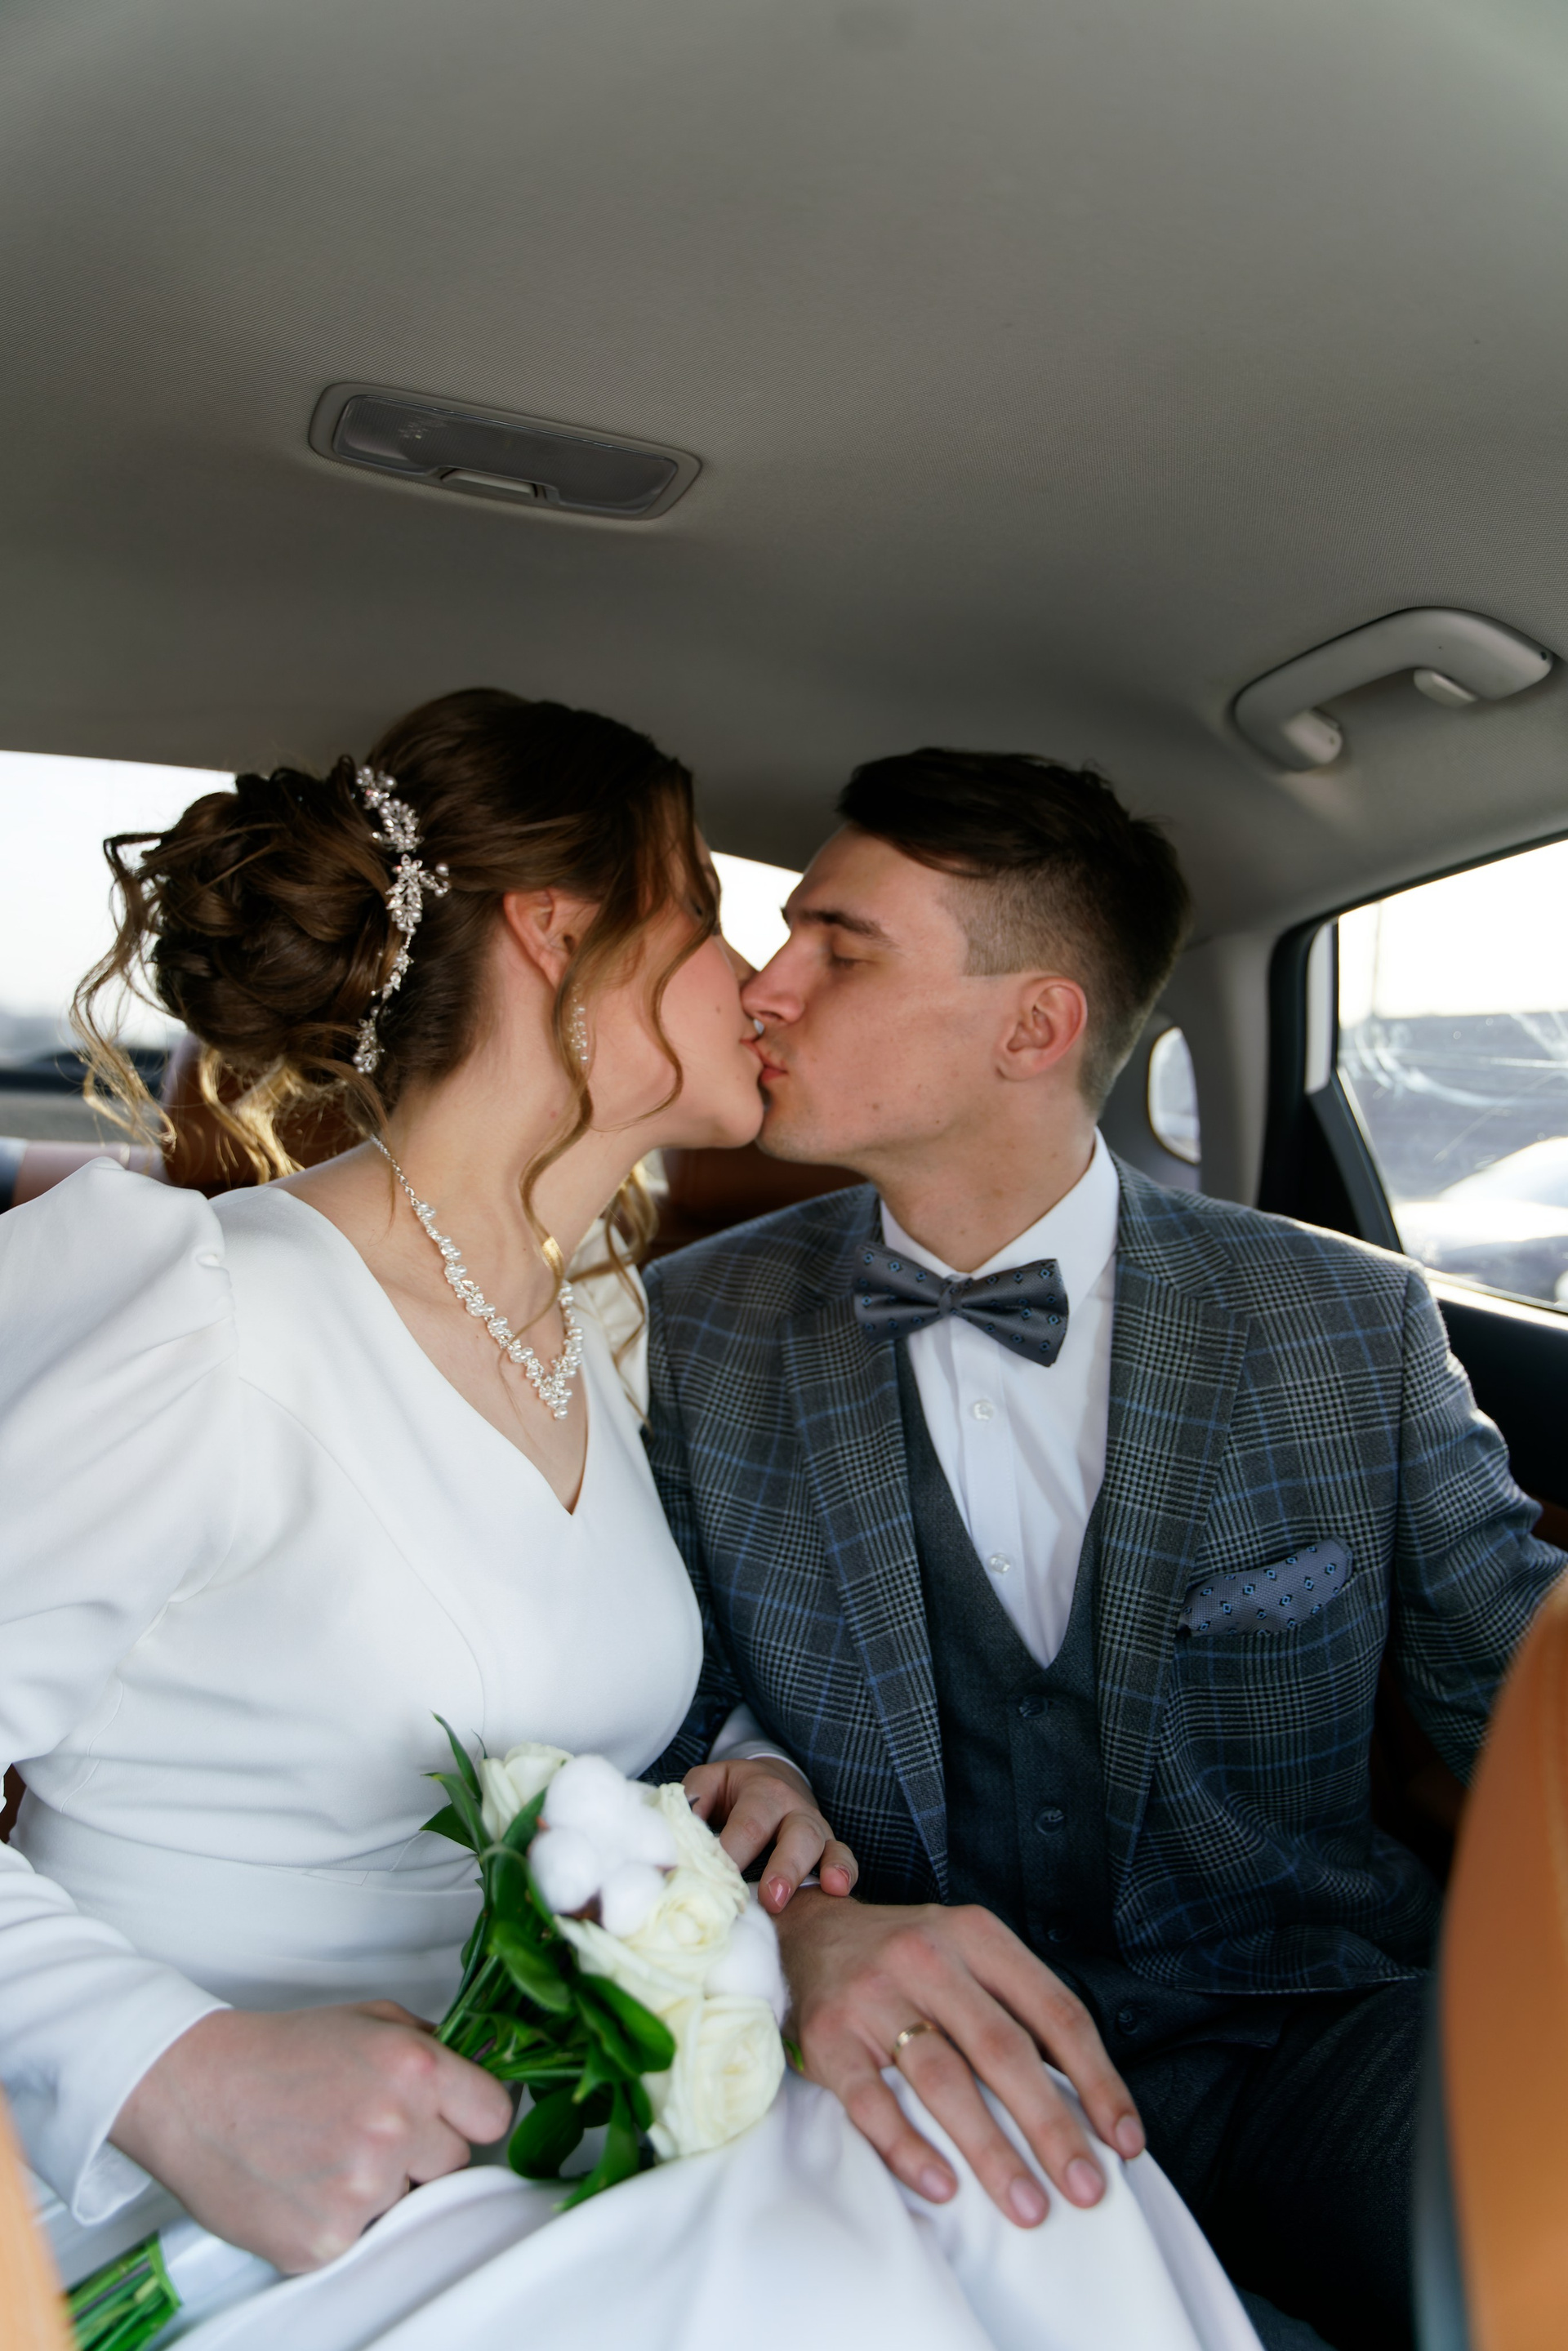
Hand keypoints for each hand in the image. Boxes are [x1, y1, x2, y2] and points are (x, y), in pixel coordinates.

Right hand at [109, 2002, 511, 2270]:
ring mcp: (359, 2190)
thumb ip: (432, 2046)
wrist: (192, 2091)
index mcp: (413, 2068)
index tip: (455, 2116)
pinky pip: (363, 2235)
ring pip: (408, 2200)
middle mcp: (393, 2129)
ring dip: (380, 2184)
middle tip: (366, 2126)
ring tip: (326, 2150)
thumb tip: (479, 2075)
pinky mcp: (325, 2240)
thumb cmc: (277, 2054)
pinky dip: (340, 2217)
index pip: (494, 2115)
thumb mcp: (369, 2020)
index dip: (473, 2114)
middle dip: (422, 2149)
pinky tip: (305, 2182)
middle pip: (454, 2162)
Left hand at [684, 1756, 857, 1913]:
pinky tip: (837, 1891)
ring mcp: (815, 1827)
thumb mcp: (708, 1783)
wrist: (772, 1779)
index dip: (733, 1852)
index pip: (748, 1824)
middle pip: (794, 1833)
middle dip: (783, 1867)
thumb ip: (690, 1803)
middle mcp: (792, 1807)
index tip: (717, 1881)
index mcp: (761, 1791)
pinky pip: (843, 1856)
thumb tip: (675, 1838)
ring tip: (799, 1899)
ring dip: (810, 1874)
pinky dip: (844, 1872)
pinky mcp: (829, 1846)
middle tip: (770, 1899)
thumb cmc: (732, 1792)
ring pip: (821, 1846)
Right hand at [774, 1892, 1144, 2225]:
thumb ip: (1016, 2010)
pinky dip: (907, 2147)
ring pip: (943, 2077)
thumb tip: (1085, 2104)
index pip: (1054, 2011)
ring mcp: (874, 1995)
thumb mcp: (967, 1955)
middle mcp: (927, 1957)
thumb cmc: (908, 1960)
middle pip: (1003, 2049)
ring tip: (1027, 2206)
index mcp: (977, 1936)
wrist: (807, 1931)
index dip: (1097, 2080)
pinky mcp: (828, 2035)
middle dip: (1052, 2127)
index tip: (1125, 2142)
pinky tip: (943, 2186)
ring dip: (991, 2149)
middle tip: (1087, 2190)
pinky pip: (870, 2100)